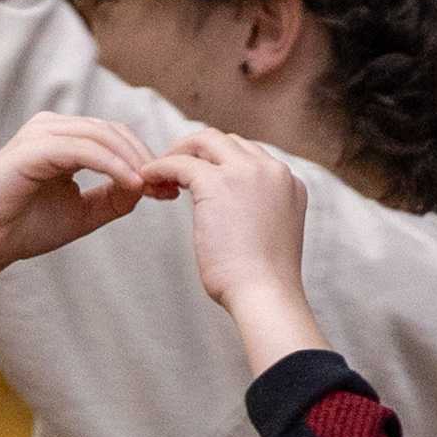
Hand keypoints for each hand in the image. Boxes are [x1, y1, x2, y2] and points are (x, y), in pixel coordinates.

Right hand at [0, 110, 162, 346]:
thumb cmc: (23, 227)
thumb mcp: (81, 214)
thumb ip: (112, 198)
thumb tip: (145, 186)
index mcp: (63, 139)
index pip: (115, 137)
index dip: (146, 160)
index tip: (168, 191)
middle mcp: (52, 128)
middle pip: (114, 131)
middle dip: (145, 159)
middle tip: (167, 188)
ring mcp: (41, 134)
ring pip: (101, 135)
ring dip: (132, 161)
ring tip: (150, 188)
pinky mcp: (32, 148)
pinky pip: (83, 149)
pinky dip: (111, 165)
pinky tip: (130, 184)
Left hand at [144, 131, 312, 358]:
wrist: (264, 295)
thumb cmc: (262, 282)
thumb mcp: (269, 236)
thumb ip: (256, 213)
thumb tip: (228, 217)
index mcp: (289, 183)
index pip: (250, 156)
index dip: (220, 163)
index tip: (198, 177)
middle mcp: (272, 171)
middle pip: (228, 141)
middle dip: (198, 150)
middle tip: (174, 168)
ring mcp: (247, 173)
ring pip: (205, 141)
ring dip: (179, 153)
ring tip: (158, 173)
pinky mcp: (217, 184)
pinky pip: (180, 163)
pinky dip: (160, 167)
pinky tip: (147, 179)